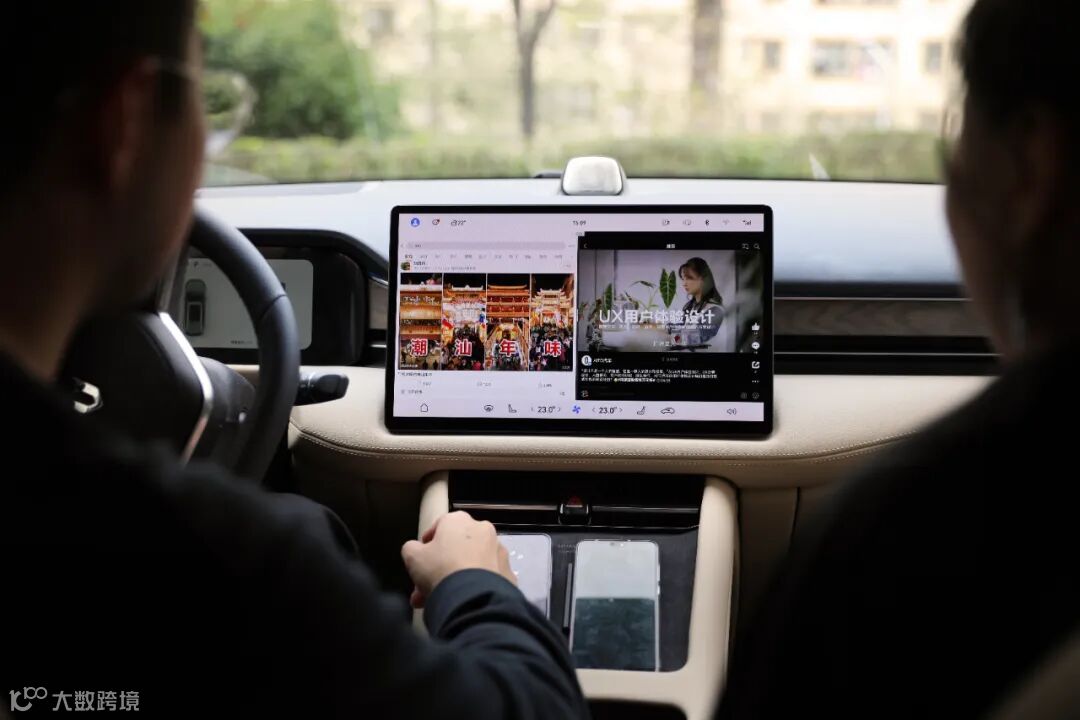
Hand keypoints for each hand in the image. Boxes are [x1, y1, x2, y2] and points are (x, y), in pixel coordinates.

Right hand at [401, 511, 515, 608]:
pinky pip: (485, 579)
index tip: (420, 558)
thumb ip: (411, 548)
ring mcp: (498, 552)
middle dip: (438, 568)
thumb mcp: (413, 557)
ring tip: (439, 600)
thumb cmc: (440, 569)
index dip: (427, 543)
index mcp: (459, 521)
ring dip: (455, 579)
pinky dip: (474, 588)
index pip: (440, 525)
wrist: (474, 598)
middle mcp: (483, 530)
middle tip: (424, 588)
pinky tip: (461, 603)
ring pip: (471, 564)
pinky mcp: (508, 574)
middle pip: (456, 548)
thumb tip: (415, 549)